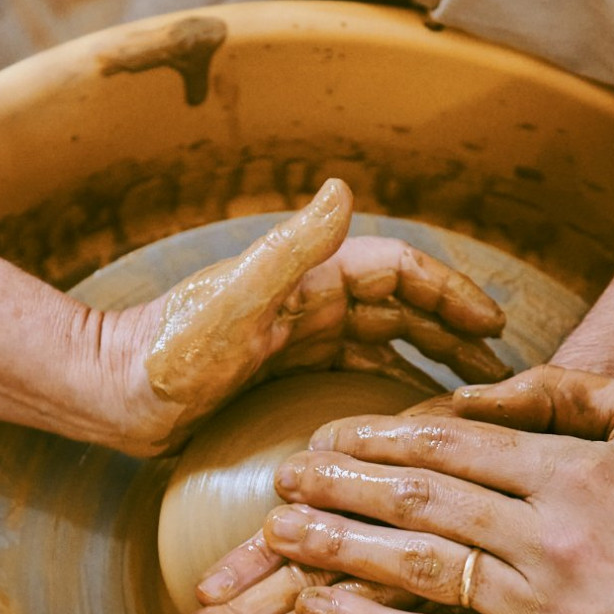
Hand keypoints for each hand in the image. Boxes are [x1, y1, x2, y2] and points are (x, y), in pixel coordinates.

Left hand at [100, 178, 506, 455]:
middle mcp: (308, 305)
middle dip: (455, 333)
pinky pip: (356, 381)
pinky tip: (418, 425)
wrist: (109, 395)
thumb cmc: (164, 354)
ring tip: (476, 398)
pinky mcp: (282, 379)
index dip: (449, 292)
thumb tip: (344, 187)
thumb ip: (289, 249)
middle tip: (503, 374)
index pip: (397, 273)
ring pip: (386, 347)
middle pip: (403, 310)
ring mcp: (296, 342)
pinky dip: (394, 393)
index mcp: (307, 281)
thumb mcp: (233, 302)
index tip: (493, 325)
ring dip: (432, 364)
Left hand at [164, 366, 613, 613]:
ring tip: (280, 540)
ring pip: (421, 570)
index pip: (452, 448)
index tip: (326, 439)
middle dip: (338, 488)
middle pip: (421, 502)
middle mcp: (554, 533)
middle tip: (280, 481)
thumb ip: (566, 391)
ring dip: (339, 551)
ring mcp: (548, 607)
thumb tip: (476, 395)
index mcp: (573, 469)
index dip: (378, 441)